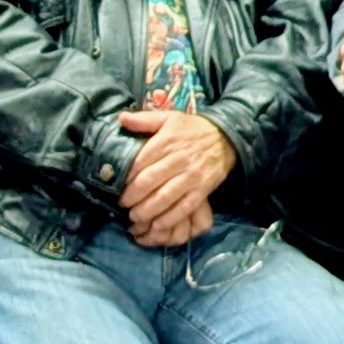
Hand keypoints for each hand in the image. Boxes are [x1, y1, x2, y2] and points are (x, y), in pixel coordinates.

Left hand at [118, 108, 238, 247]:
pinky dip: (169, 219)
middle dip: (132, 197)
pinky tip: (157, 225)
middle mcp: (177, 160)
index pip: (139, 163)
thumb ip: (144, 119)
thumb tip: (121, 118)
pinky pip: (184, 208)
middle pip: (149, 182)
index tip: (116, 186)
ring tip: (134, 217)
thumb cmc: (193, 129)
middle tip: (122, 205)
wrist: (226, 137)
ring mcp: (191, 177)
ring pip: (164, 198)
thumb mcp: (169, 118)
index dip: (126, 178)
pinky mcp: (202, 190)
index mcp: (166, 142)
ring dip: (146, 211)